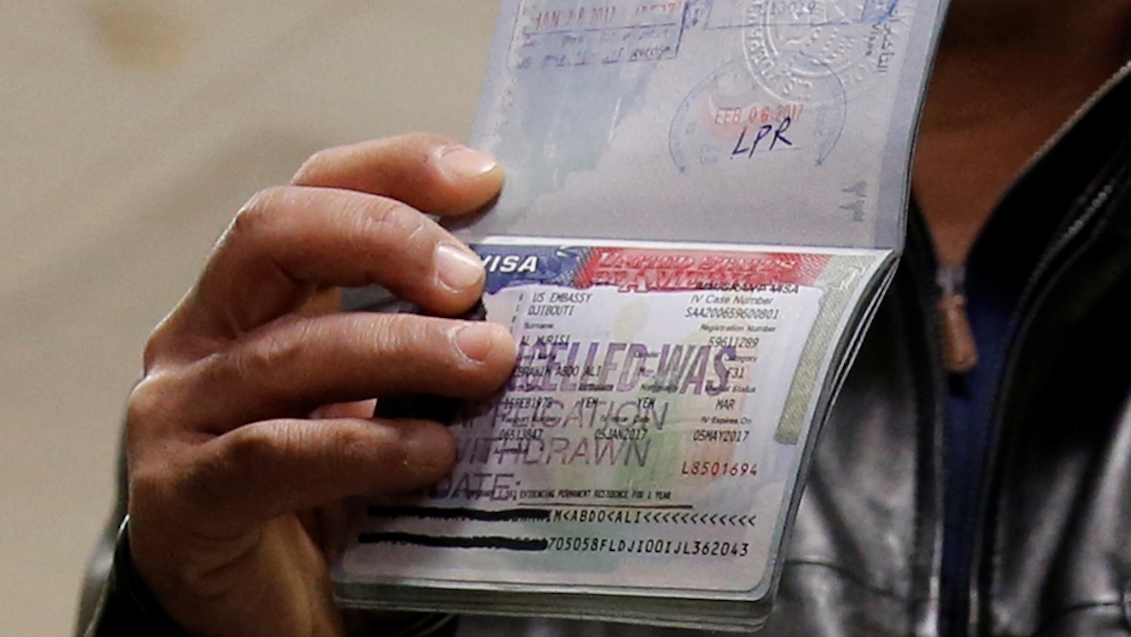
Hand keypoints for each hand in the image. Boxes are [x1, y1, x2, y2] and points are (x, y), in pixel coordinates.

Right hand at [124, 133, 515, 636]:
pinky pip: (271, 453)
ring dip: (402, 348)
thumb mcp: (386, 393)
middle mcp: (205, 333)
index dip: (394, 167)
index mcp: (259, 294)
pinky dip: (361, 447)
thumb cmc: (337, 488)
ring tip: (489, 365)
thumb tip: (540, 294)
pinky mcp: (181, 494)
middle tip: (473, 283)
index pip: (316, 190)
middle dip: (386, 237)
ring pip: (288, 350)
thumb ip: (426, 337)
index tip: (486, 180)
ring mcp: (180, 410)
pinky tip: (430, 451)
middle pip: (275, 231)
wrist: (271, 610)